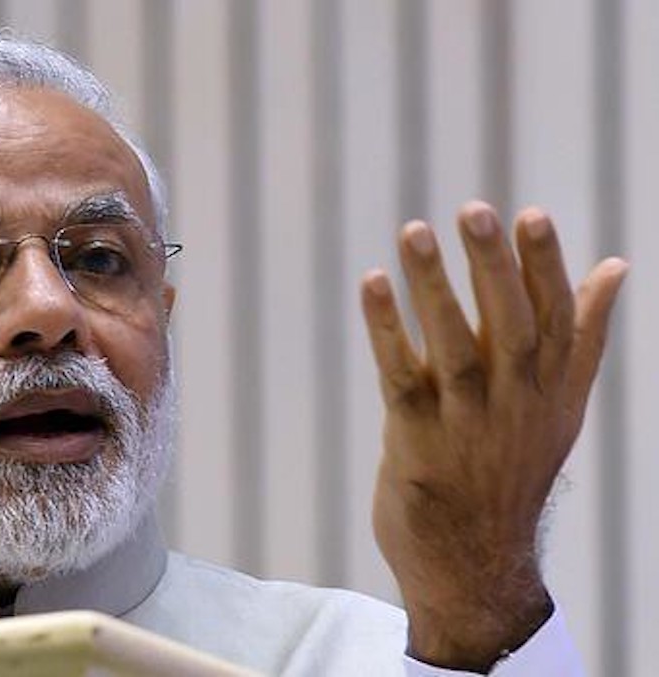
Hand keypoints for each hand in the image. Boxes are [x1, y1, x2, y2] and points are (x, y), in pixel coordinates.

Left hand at [360, 202, 627, 670]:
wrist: (473, 562)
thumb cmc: (512, 470)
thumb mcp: (560, 408)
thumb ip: (582, 336)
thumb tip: (614, 266)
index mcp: (550, 391)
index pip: (555, 319)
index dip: (545, 266)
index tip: (531, 215)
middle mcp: (514, 405)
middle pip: (508, 327)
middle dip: (494, 267)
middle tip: (475, 210)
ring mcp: (465, 424)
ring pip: (452, 347)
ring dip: (433, 288)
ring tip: (414, 232)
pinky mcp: (415, 440)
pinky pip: (400, 376)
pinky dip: (386, 330)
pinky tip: (372, 284)